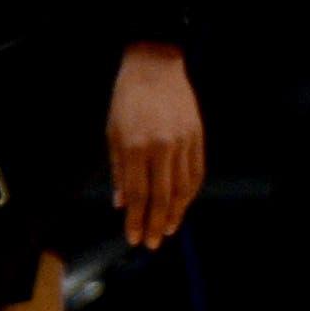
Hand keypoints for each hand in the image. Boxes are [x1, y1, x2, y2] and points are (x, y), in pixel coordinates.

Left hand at [105, 42, 206, 250]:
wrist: (155, 67)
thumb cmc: (126, 100)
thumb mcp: (113, 133)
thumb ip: (118, 170)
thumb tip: (121, 203)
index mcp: (134, 147)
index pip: (137, 194)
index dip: (136, 220)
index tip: (133, 238)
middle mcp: (161, 148)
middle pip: (162, 197)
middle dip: (156, 223)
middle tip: (152, 243)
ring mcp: (183, 143)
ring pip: (182, 188)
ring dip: (176, 213)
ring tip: (169, 229)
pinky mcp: (197, 137)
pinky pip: (196, 172)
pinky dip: (190, 193)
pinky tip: (183, 204)